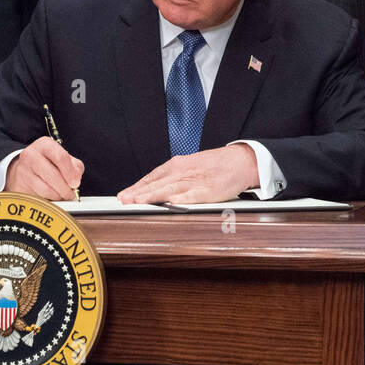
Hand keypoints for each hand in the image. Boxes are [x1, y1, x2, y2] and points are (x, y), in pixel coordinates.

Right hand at [5, 136, 83, 200]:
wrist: (24, 169)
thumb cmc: (47, 163)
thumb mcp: (64, 159)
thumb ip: (74, 167)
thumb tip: (75, 181)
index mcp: (45, 144)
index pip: (61, 157)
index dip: (71, 173)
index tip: (75, 183)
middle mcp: (31, 155)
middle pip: (53, 175)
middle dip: (65, 188)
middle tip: (70, 194)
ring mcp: (23, 170)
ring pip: (46, 189)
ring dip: (57, 196)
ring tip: (61, 194)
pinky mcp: (19, 185)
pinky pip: (38, 197)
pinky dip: (47, 200)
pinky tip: (50, 196)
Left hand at [119, 145, 257, 204]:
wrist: (240, 161)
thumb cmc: (214, 166)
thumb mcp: (189, 166)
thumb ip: (171, 177)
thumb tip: (152, 188)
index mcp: (177, 165)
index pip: (152, 177)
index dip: (137, 187)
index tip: (124, 195)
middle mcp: (183, 172)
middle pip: (158, 183)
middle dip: (140, 192)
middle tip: (125, 200)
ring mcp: (195, 181)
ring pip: (171, 188)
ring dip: (154, 195)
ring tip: (140, 201)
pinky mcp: (209, 190)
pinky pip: (194, 195)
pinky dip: (183, 198)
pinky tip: (173, 203)